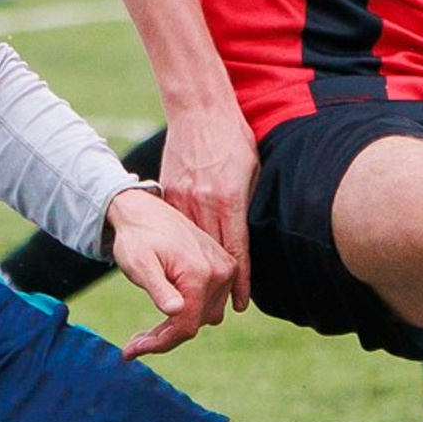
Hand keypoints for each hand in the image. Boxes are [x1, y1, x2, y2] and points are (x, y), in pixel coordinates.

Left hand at [103, 185, 236, 358]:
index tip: (131, 351)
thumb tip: (176, 311)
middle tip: (135, 341)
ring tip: (149, 327)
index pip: (185, 326)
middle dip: (165, 336)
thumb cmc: (137, 238)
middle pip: (195, 323)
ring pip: (204, 316)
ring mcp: (225, 269)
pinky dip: (191, 310)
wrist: (145, 211)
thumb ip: (159, 288)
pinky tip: (168, 309)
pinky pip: (211, 302)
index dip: (159, 344)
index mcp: (200, 274)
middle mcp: (220, 273)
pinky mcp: (224, 267)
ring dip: (179, 324)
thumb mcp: (140, 265)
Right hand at [159, 104, 259, 311]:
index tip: (241, 304)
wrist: (199, 110)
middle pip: (214, 253)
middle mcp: (205, 202)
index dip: (241, 281)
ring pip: (193, 243)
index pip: (237, 250)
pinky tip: (186, 260)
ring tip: (203, 294)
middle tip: (221, 310)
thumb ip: (249, 202)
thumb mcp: (252, 170)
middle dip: (218, 285)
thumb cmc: (233, 138)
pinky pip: (178, 224)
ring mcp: (184, 196)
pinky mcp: (169, 190)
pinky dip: (184, 244)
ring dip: (198, 269)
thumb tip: (253, 232)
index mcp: (229, 199)